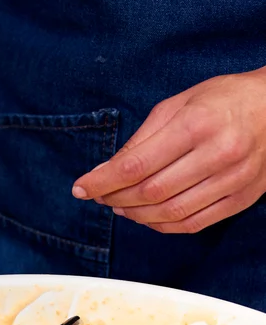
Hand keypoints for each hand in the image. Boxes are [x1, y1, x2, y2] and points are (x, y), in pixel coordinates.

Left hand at [72, 68, 265, 232]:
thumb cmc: (223, 99)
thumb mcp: (177, 104)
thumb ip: (141, 138)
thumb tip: (106, 170)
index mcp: (196, 125)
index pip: (136, 165)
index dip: (102, 181)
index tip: (80, 188)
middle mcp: (218, 154)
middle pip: (150, 192)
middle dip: (115, 198)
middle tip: (99, 196)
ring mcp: (234, 179)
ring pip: (171, 212)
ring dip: (136, 215)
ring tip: (119, 206)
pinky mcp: (243, 198)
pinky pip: (194, 223)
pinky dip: (163, 225)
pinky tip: (147, 217)